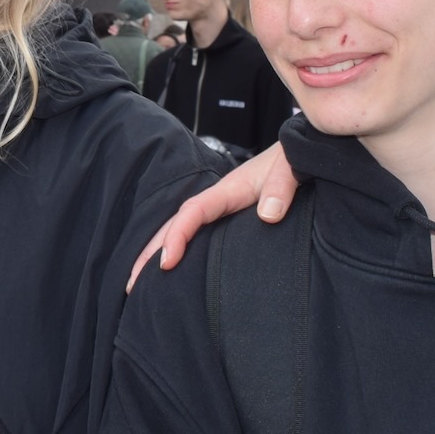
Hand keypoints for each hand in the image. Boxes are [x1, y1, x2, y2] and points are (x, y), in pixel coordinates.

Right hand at [127, 145, 298, 289]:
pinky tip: (172, 269)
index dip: (176, 236)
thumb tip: (267, 215)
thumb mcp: (293, 166)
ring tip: (137, 283)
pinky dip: (178, 248)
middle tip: (130, 284)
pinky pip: (197, 233)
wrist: (304, 149)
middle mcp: (219, 199)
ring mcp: (222, 208)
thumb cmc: (298, 157)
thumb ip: (282, 187)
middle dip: (149, 252)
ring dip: (157, 252)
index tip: (166, 263)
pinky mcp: (231, 216)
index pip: (193, 212)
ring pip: (181, 229)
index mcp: (228, 190)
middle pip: (175, 224)